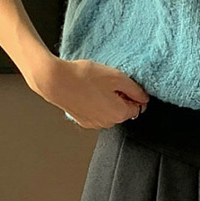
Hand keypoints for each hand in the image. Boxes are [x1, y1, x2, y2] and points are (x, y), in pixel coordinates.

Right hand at [27, 56, 150, 128]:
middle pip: (123, 110)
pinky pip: (96, 112)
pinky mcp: (82, 120)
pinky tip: (87, 91)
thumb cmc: (84, 77)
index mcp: (119, 114)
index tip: (125, 84)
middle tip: (108, 82)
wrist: (55, 81)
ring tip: (95, 85)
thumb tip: (144, 97)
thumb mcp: (117, 77)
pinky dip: (95, 103)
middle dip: (120, 97)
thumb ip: (135, 89)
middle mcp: (108, 123)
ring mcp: (94, 123)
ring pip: (109, 111)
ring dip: (107, 100)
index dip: (134, 93)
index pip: (139, 107)